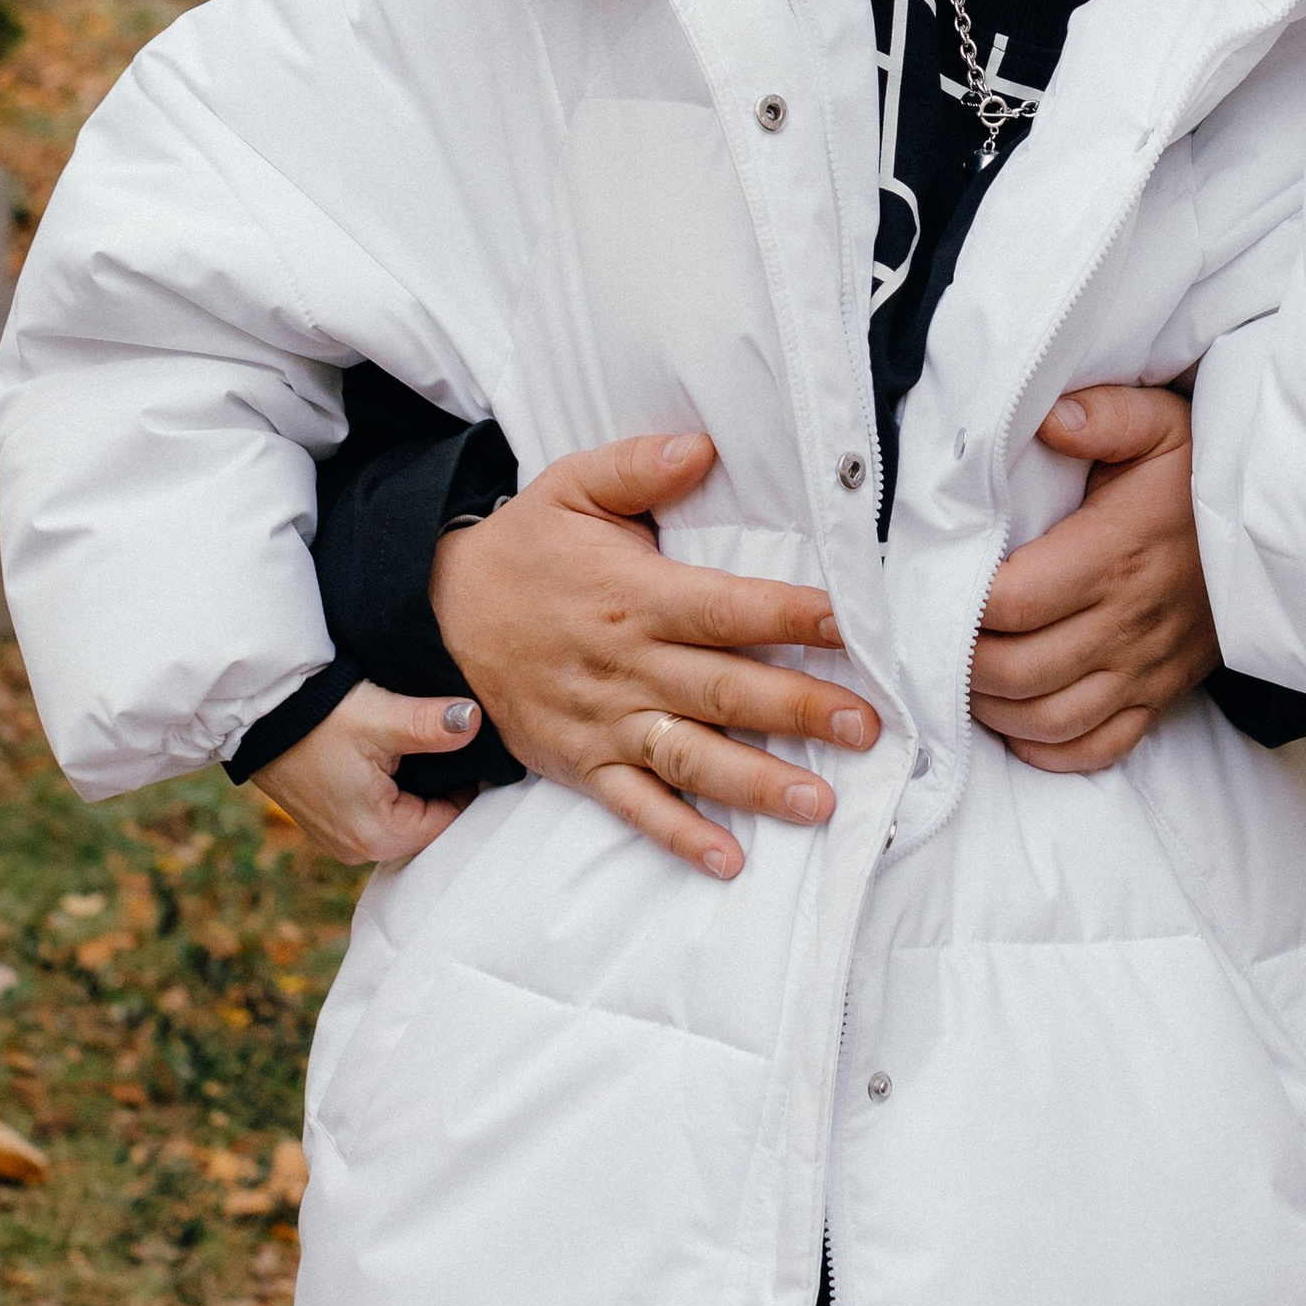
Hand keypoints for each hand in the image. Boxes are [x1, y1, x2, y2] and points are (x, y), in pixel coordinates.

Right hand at [251, 681, 484, 868]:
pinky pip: (379, 810)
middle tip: (453, 743)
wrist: (257, 712)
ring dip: (417, 785)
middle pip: (426, 822)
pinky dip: (393, 787)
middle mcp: (359, 848)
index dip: (468, 784)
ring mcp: (342, 838)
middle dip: (442, 786)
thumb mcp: (383, 718)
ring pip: (404, 815)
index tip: (477, 749)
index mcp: (377, 836)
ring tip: (426, 744)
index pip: (448, 821)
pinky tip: (396, 755)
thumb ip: (434, 725)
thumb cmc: (319, 717)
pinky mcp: (330, 821)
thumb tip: (474, 722)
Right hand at [429, 430, 878, 881]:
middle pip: (724, 690)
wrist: (439, 612)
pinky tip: (730, 860)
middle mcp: (627, 665)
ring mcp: (605, 722)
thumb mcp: (572, 485)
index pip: (726, 609)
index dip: (791, 616)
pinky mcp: (582, 764)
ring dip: (757, 783)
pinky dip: (680, 835)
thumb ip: (639, 465)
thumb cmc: (525, 546)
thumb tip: (703, 445)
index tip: (850, 626)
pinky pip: (635, 807)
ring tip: (821, 802)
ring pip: (690, 756)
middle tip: (866, 727)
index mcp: (636, 596)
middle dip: (798, 709)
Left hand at [969, 383, 1218, 772]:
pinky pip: (1096, 748)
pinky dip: (1046, 748)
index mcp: (1113, 554)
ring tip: (963, 673)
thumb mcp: (1160, 421)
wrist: (1276, 525)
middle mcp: (1126, 623)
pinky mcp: (1160, 694)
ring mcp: (1145, 668)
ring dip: (991, 708)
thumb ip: (1103, 414)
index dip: (959, 604)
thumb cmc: (1201, 473)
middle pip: (1015, 672)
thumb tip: (1049, 419)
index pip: (1011, 603)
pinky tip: (1017, 719)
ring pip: (1047, 720)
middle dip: (960, 661)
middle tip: (932, 633)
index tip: (932, 584)